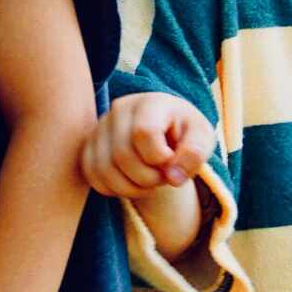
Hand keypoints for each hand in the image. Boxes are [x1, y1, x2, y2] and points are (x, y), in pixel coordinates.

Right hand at [80, 91, 213, 197]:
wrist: (165, 129)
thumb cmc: (184, 131)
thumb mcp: (202, 137)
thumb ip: (195, 153)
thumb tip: (172, 177)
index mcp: (150, 102)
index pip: (144, 133)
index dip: (160, 158)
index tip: (172, 160)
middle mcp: (119, 109)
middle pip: (123, 155)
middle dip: (148, 178)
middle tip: (163, 176)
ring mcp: (100, 127)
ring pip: (104, 169)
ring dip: (131, 188)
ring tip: (149, 181)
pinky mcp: (89, 145)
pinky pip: (93, 175)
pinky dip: (113, 189)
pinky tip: (132, 183)